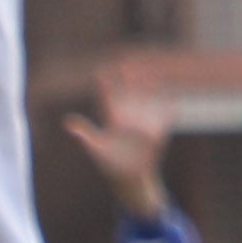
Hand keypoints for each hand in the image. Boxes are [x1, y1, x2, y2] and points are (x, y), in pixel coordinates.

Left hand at [61, 74, 170, 222]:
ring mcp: (144, 122)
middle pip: (129, 92)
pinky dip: (170, 108)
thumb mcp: (96, 147)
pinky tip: (174, 98)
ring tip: (153, 76)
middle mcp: (128, 116)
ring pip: (148, 100)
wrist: (130, 177)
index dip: (106, 82)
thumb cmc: (109, 163)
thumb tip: (67, 121)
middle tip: (128, 66)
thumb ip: (84, 133)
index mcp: (112, 117)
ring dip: (150, 88)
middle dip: (130, 78)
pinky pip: (165, 116)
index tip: (103, 71)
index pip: (108, 95)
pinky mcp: (158, 130)